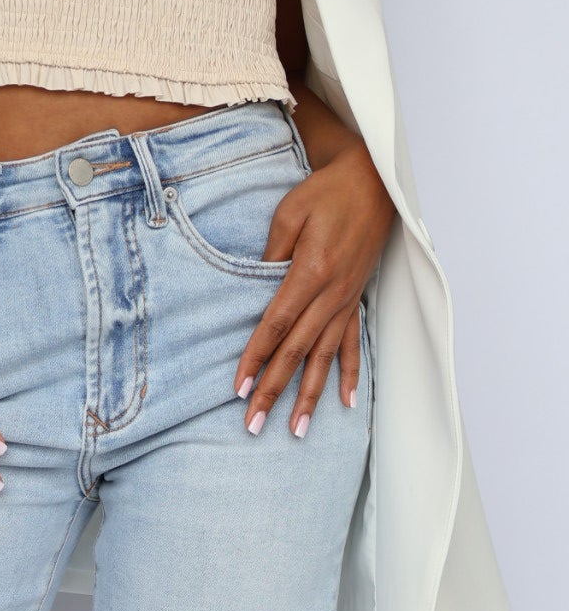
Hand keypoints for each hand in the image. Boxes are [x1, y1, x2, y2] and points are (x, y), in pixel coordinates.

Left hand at [234, 141, 395, 437]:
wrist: (371, 182)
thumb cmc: (325, 193)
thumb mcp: (288, 215)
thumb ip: (272, 255)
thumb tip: (255, 290)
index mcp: (310, 273)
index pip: (276, 326)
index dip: (256, 358)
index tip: (238, 388)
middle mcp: (332, 295)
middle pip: (297, 352)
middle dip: (274, 391)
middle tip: (254, 425)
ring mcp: (348, 301)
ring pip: (325, 357)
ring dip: (310, 395)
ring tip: (296, 428)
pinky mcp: (357, 299)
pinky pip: (353, 344)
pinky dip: (348, 374)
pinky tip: (344, 402)